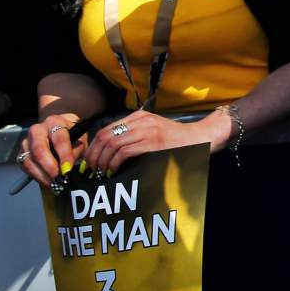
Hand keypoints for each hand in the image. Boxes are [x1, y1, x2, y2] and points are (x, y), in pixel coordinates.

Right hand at [20, 112, 83, 186]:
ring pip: (29, 159)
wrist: (59, 130)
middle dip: (48, 166)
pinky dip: (35, 175)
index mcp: (55, 122)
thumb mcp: (79, 139)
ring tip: (52, 183)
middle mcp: (38, 129)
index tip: (67, 169)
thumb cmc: (71, 135)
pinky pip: (25, 165)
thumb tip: (67, 169)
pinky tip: (45, 180)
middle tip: (57, 178)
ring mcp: (27, 140)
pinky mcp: (21, 152)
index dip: (64, 155)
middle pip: (39, 149)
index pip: (59, 138)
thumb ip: (76, 151)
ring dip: (41, 174)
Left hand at [82, 110, 218, 174]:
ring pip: (112, 144)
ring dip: (102, 161)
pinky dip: (114, 163)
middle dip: (94, 155)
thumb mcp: (152, 131)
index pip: (105, 129)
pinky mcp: (153, 142)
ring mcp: (147, 130)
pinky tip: (113, 171)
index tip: (89, 162)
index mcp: (138, 117)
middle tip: (91, 170)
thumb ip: (134, 135)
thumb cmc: (176, 139)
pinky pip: (124, 152)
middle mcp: (141, 120)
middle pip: (104, 136)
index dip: (93, 147)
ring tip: (101, 173)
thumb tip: (107, 153)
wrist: (200, 137)